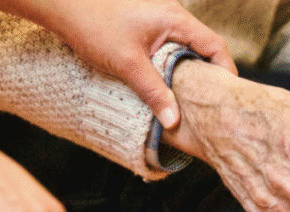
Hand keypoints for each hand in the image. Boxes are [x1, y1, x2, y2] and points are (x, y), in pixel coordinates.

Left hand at [0, 0, 237, 128]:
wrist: (63, 4)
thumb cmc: (94, 26)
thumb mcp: (127, 64)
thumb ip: (154, 92)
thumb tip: (173, 121)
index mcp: (176, 19)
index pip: (215, 46)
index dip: (226, 72)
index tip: (226, 97)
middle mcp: (172, 15)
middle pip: (203, 46)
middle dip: (208, 75)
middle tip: (209, 103)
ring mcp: (158, 17)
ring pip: (184, 46)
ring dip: (187, 70)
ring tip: (188, 98)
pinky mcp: (144, 22)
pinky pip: (168, 45)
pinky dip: (171, 63)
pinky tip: (163, 82)